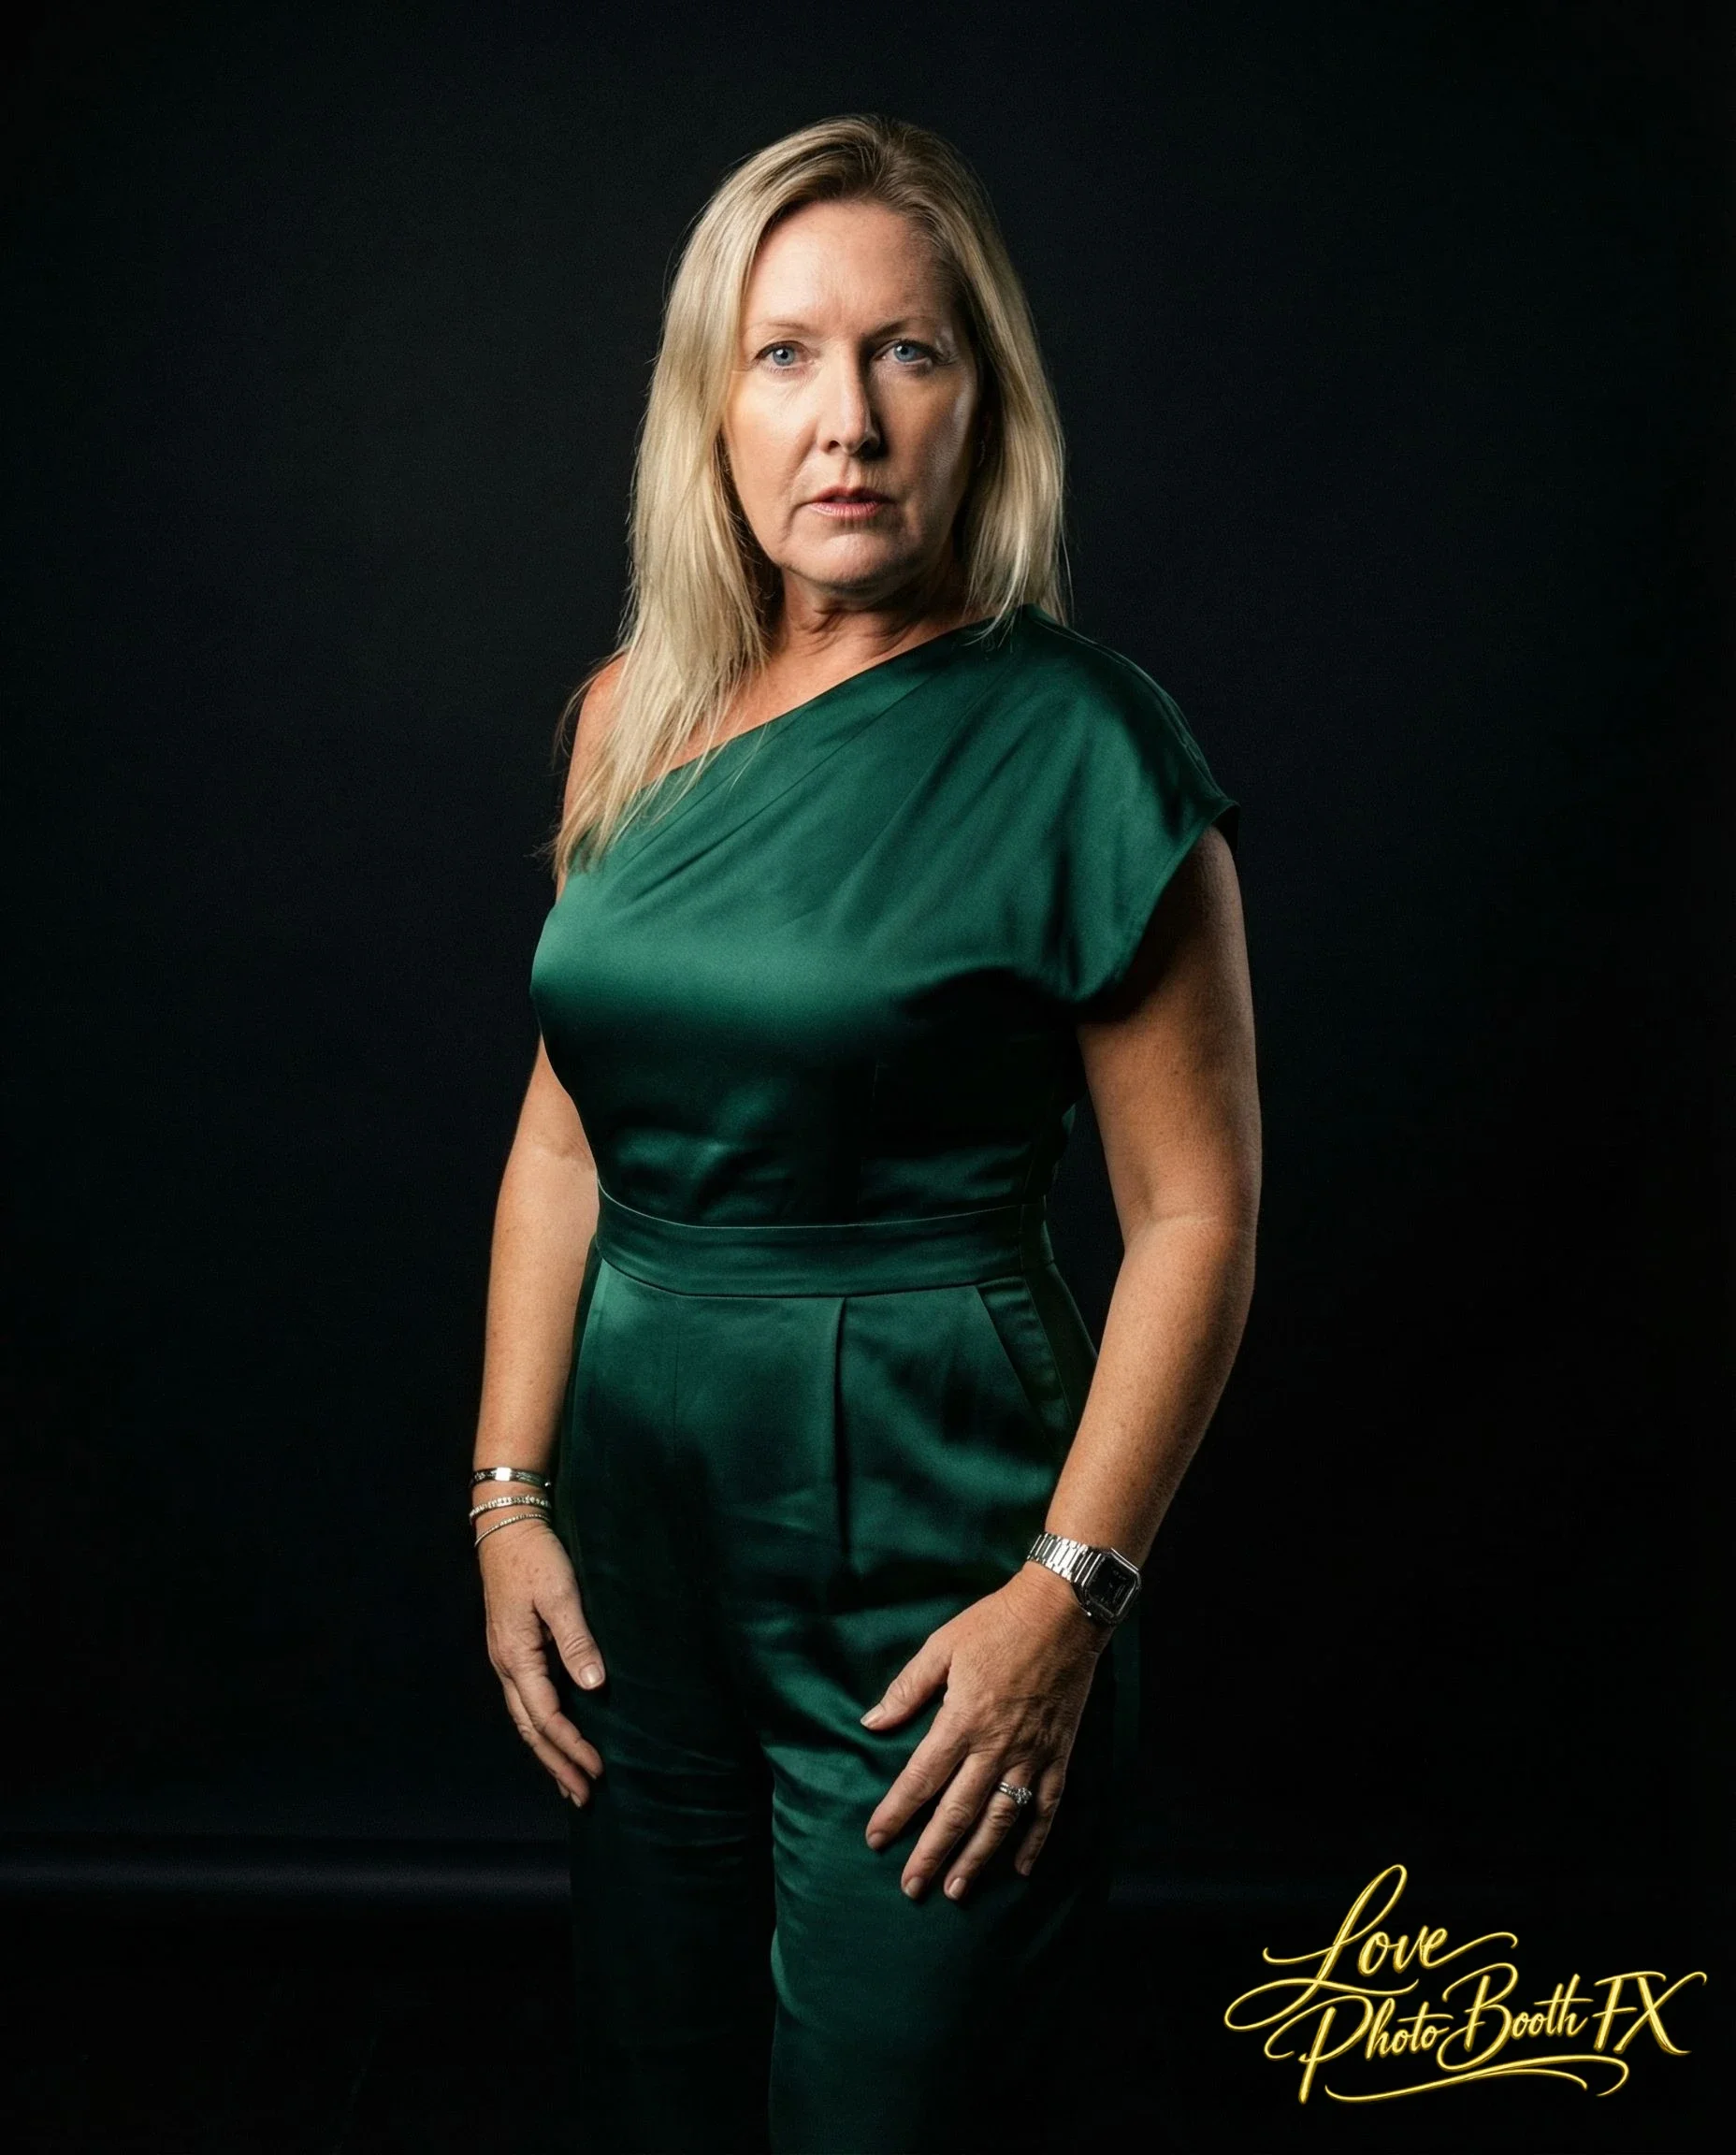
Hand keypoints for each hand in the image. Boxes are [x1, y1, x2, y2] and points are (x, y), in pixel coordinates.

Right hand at [476, 1519, 607, 1804]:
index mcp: (515, 1656)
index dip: (571, 1747)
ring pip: (526, 1718)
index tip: (598, 1770)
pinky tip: (557, 1735)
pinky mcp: (514, 1648)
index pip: (545, 1716)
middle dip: (556, 1764)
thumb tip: (594, 1686)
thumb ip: (577, 1640)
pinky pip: (528, 1700)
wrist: (506, 1525)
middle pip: (529, 1729)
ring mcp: (507, 1658)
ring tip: (570, 1781)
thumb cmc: (535, 1556)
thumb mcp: (560, 1594)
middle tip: (583, 1796)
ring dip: (548, 1751)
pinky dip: (543, 1726)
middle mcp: (506, 1665)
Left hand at [859, 1561, 1109, 1900]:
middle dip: (932, 1852)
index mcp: (962, 1719)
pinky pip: (1047, 1806)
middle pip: (958, 1811)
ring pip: (1000, 1818)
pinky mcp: (1058, 1754)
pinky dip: (1034, 1840)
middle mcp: (996, 1746)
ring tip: (956, 1889)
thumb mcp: (943, 1646)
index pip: (921, 1778)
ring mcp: (1031, 1754)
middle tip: (911, 1888)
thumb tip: (871, 1723)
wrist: (1063, 1612)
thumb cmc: (996, 1624)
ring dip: (977, 1858)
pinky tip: (1021, 1868)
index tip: (876, 1839)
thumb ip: (907, 1689)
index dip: (896, 1812)